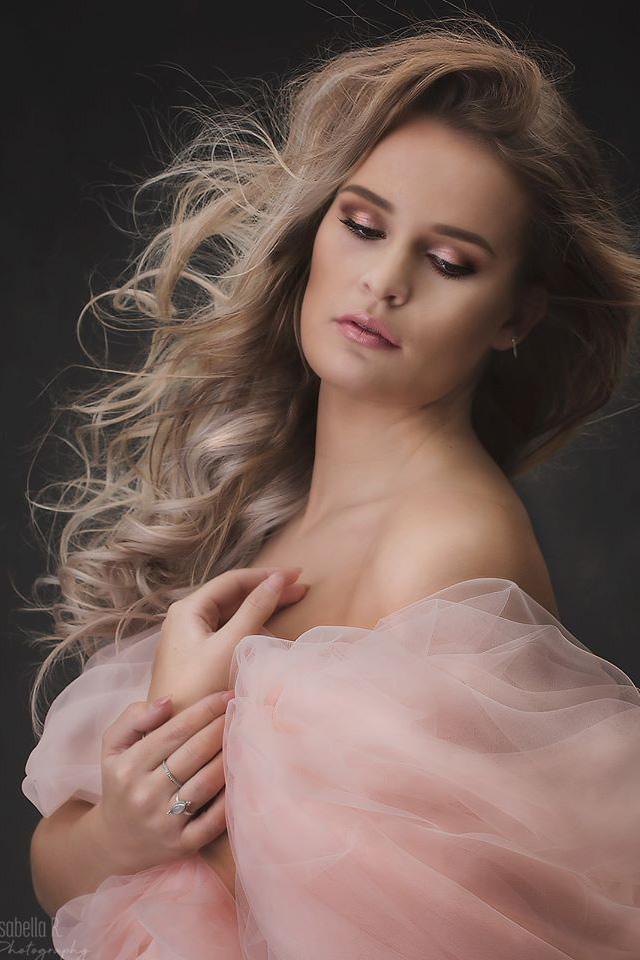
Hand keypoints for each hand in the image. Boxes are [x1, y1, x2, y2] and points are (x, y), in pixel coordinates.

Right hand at [92, 689, 237, 873]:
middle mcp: (144, 793)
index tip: (226, 695)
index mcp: (129, 766)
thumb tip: (168, 701)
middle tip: (242, 711)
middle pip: (194, 753)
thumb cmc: (120, 783)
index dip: (204, 710)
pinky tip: (243, 778)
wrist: (113, 842)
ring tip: (246, 737)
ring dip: (229, 757)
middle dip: (221, 727)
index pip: (175, 731)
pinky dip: (230, 800)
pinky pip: (212, 821)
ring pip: (206, 783)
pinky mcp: (181, 845)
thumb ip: (134, 718)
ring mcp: (163, 822)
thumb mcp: (113, 748)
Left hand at [147, 566, 307, 712]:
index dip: (266, 575)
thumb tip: (277, 579)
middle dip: (266, 591)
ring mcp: (190, 639)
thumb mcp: (232, 644)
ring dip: (260, 610)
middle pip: (232, 596)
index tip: (296, 574)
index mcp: (188, 609)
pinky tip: (267, 634)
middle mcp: (185, 619)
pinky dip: (249, 629)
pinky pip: (226, 634)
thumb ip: (255, 609)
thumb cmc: (201, 687)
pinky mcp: (196, 658)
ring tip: (289, 607)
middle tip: (300, 588)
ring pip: (230, 616)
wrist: (176, 735)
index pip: (232, 581)